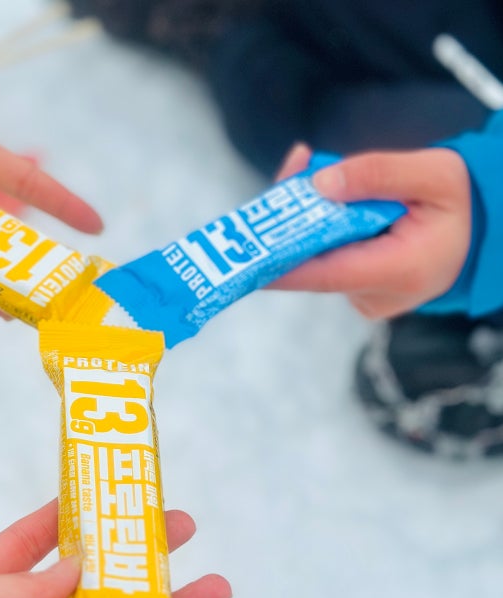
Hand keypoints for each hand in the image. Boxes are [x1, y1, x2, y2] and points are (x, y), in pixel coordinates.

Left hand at [268, 143, 471, 317]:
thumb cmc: (461, 202)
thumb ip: (378, 174)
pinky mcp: (358, 291)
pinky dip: (319, 229)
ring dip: (304, 220)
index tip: (249, 254)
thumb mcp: (435, 173)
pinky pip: (327, 260)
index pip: (328, 273)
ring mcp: (366, 298)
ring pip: (318, 261)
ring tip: (303, 170)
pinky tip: (321, 192)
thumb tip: (319, 185)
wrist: (478, 233)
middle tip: (284, 176)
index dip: (284, 264)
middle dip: (290, 224)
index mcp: (401, 271)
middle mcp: (378, 295)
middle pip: (316, 264)